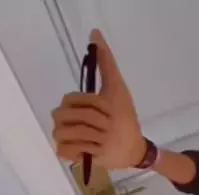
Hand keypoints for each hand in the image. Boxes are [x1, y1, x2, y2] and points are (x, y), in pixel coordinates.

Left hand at [51, 29, 145, 168]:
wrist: (136, 150)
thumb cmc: (124, 118)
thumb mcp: (117, 89)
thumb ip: (106, 63)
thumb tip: (94, 33)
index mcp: (108, 104)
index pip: (75, 99)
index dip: (70, 102)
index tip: (76, 106)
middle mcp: (106, 122)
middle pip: (66, 116)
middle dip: (61, 119)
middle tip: (66, 122)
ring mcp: (102, 141)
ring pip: (66, 134)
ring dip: (61, 135)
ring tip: (67, 135)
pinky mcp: (98, 157)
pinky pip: (71, 152)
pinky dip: (65, 150)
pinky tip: (71, 148)